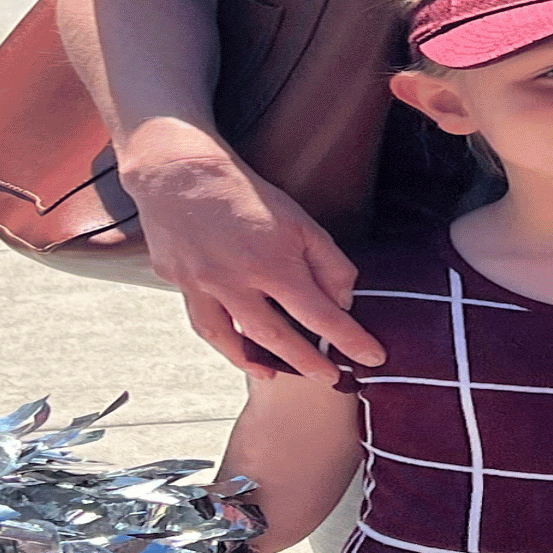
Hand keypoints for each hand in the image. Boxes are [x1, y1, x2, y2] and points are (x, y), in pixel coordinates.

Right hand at [125, 153, 383, 384]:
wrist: (181, 173)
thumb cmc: (247, 195)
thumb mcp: (300, 221)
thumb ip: (327, 262)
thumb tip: (343, 301)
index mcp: (273, 264)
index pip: (321, 315)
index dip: (351, 340)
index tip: (373, 358)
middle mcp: (236, 282)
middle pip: (278, 339)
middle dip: (309, 364)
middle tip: (332, 379)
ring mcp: (203, 287)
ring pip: (233, 340)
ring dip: (260, 362)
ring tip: (281, 375)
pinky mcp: (179, 285)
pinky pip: (205, 323)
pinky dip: (225, 344)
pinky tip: (240, 350)